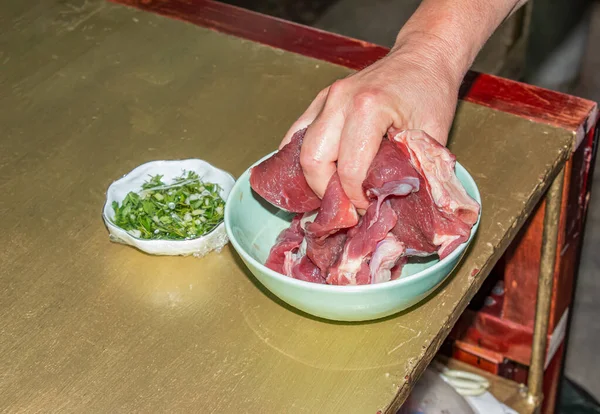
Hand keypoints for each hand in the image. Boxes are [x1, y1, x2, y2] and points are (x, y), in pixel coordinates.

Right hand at [279, 37, 461, 209]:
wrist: (422, 57)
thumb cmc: (431, 92)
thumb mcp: (432, 135)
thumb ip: (413, 172)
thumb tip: (393, 208)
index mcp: (368, 108)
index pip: (349, 170)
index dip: (356, 199)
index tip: (368, 209)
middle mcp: (339, 100)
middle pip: (313, 161)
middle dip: (327, 192)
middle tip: (348, 206)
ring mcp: (326, 98)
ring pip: (299, 150)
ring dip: (314, 177)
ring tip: (336, 191)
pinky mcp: (320, 99)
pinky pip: (298, 134)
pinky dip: (304, 157)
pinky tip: (320, 173)